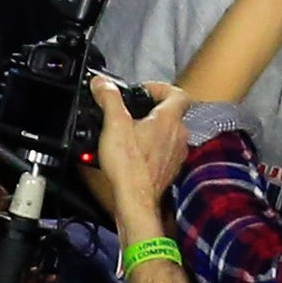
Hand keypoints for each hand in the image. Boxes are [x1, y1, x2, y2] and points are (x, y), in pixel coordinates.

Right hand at [90, 77, 191, 200]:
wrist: (136, 200)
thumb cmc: (129, 165)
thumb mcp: (114, 124)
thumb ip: (109, 98)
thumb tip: (102, 83)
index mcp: (169, 119)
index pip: (178, 93)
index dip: (161, 87)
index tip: (144, 90)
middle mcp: (179, 135)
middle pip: (172, 113)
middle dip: (152, 109)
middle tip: (133, 111)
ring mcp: (177, 153)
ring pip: (168, 133)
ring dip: (152, 129)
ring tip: (131, 132)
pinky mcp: (170, 168)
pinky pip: (165, 151)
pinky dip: (152, 147)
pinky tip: (135, 152)